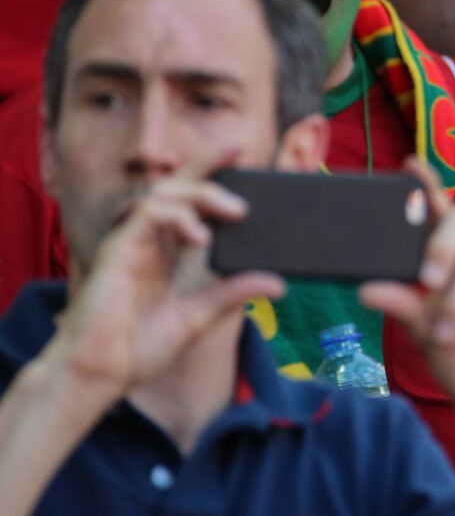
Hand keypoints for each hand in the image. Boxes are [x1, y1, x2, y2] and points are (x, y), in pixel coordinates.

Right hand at [48, 178, 283, 400]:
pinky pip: (148, 216)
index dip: (212, 176)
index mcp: (165, 252)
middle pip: (175, 187)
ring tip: (235, 212)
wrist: (99, 375)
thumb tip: (279, 284)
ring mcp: (131, 243)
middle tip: (240, 154)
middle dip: (206, 164)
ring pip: (164, 194)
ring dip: (201, 194)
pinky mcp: (119, 251)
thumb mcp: (200, 316)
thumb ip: (234, 293)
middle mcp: (147, 241)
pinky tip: (201, 237)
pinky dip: (178, 218)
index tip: (242, 157)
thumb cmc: (138, 348)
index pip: (189, 203)